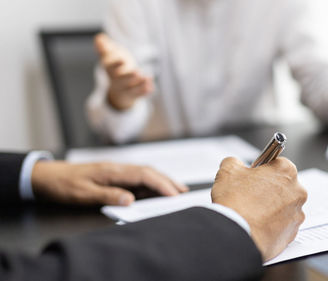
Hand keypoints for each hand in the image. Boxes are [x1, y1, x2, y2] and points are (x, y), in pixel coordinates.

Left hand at [31, 161, 188, 205]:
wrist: (49, 176)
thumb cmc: (64, 184)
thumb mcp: (83, 194)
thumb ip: (108, 195)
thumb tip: (131, 199)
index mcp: (113, 170)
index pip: (144, 175)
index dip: (161, 184)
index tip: (174, 194)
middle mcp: (119, 168)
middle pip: (149, 172)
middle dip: (168, 181)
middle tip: (184, 192)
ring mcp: (118, 171)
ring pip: (145, 174)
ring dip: (162, 181)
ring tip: (177, 190)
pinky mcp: (115, 176)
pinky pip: (138, 178)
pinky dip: (151, 183)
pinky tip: (157, 190)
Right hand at [94, 33, 153, 110]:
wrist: (118, 89)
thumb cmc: (115, 67)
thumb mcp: (108, 56)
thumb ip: (104, 47)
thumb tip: (99, 38)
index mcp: (111, 69)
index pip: (111, 66)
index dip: (116, 64)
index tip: (121, 60)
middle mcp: (118, 80)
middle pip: (122, 79)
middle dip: (129, 76)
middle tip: (137, 72)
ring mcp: (126, 89)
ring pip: (132, 88)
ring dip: (139, 83)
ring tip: (147, 77)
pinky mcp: (135, 94)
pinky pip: (140, 93)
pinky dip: (145, 91)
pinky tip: (151, 86)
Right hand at [211, 157, 306, 260]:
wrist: (237, 234)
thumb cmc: (236, 203)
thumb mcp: (228, 170)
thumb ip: (234, 162)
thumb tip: (234, 164)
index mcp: (286, 171)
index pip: (277, 164)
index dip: (262, 170)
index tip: (254, 176)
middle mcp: (297, 192)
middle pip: (283, 186)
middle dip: (268, 189)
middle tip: (250, 195)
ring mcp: (297, 214)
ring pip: (284, 207)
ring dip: (271, 208)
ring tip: (251, 212)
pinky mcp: (292, 233)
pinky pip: (283, 225)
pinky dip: (272, 225)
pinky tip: (256, 224)